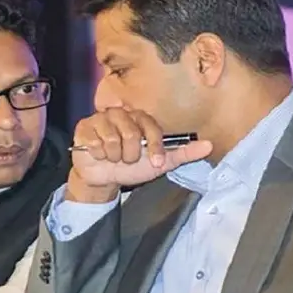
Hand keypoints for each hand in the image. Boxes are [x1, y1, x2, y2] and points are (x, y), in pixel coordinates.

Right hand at [67, 108, 211, 201]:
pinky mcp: (84, 127)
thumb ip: (184, 153)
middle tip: (127, 159)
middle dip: (130, 155)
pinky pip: (94, 141)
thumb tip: (209, 145)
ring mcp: (100, 119)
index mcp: (140, 119)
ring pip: (112, 138)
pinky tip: (98, 154)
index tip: (154, 163)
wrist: (104, 178)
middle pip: (131, 134)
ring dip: (114, 156)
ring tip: (112, 157)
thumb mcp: (160, 163)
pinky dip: (98, 154)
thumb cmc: (132, 167)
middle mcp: (121, 114)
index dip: (154, 147)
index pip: (152, 128)